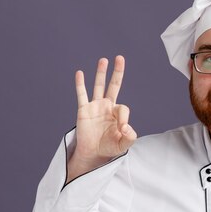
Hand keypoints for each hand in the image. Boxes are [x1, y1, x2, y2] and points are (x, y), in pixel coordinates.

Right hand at [67, 56, 136, 182]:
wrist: (93, 153)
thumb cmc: (109, 148)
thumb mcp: (124, 144)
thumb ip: (130, 137)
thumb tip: (126, 127)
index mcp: (118, 113)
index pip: (123, 108)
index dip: (124, 118)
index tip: (122, 130)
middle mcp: (107, 106)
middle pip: (114, 85)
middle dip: (117, 72)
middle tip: (120, 58)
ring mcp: (95, 107)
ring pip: (99, 86)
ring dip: (101, 73)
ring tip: (104, 60)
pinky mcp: (84, 110)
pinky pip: (82, 95)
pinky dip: (80, 84)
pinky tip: (80, 73)